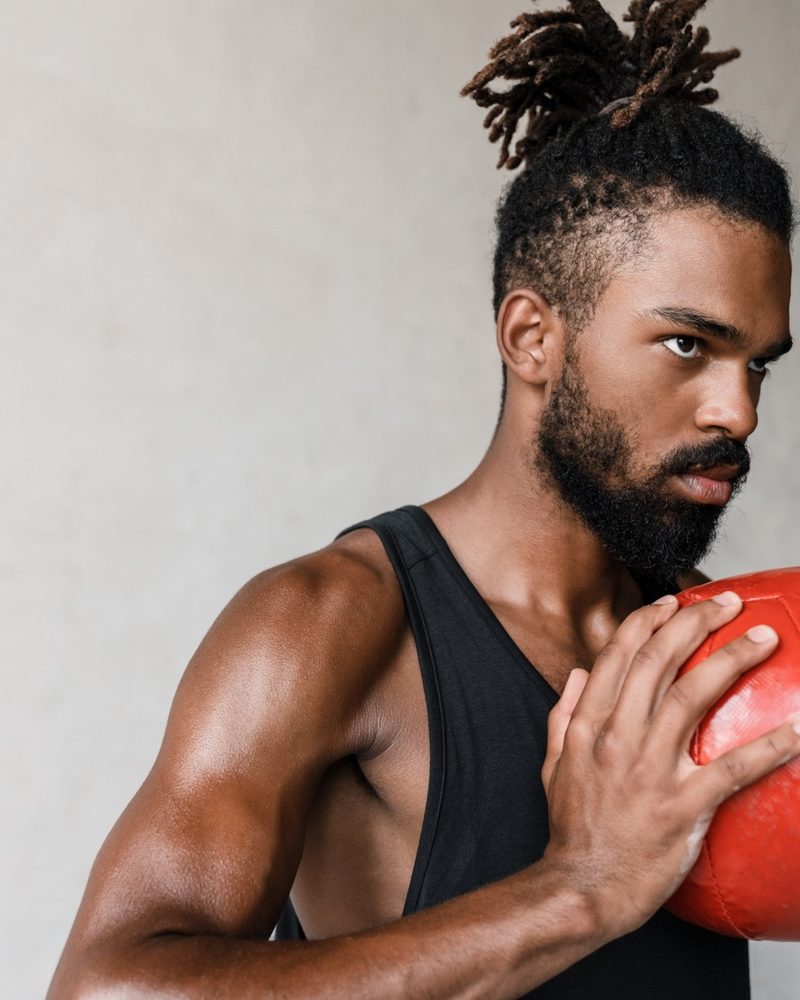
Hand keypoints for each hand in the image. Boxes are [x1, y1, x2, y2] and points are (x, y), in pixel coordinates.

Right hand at [540, 592, 799, 938]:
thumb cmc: (573, 827)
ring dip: (734, 660)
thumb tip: (579, 673)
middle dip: (697, 621)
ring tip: (765, 639)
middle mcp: (619, 736)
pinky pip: (732, 769)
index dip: (649, 620)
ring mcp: (650, 769)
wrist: (583, 887)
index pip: (620, 655)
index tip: (673, 601)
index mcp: (589, 724)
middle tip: (728, 604)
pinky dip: (768, 747)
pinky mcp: (682, 806)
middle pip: (661, 661)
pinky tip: (795, 730)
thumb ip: (564, 714)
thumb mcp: (553, 764)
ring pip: (695, 696)